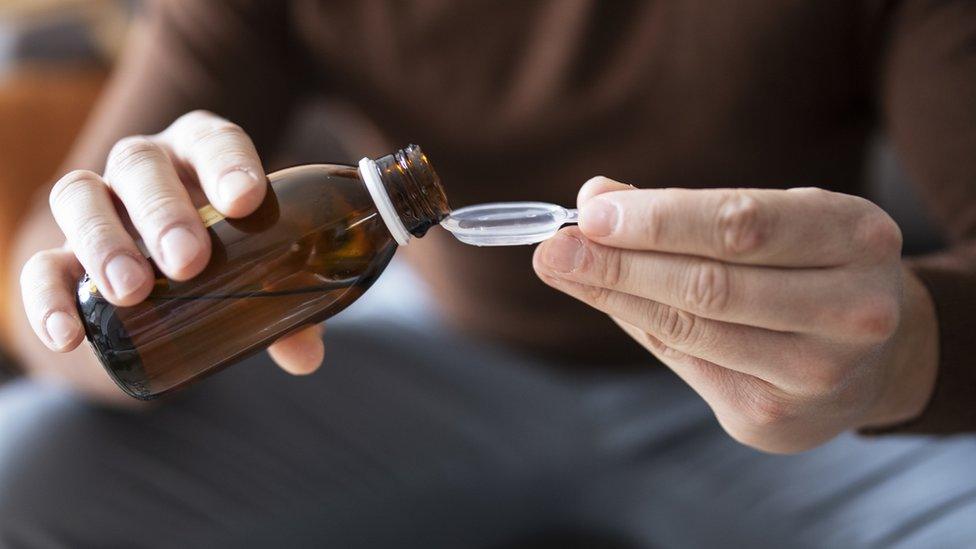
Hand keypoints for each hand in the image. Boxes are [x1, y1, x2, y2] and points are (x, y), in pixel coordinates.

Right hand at [21, 111, 324, 392]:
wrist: (170, 279)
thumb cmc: (230, 257)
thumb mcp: (264, 272)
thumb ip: (290, 306)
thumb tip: (306, 354)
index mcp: (202, 154)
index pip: (214, 140)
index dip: (228, 164)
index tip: (247, 200)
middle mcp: (145, 167)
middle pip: (142, 164)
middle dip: (163, 211)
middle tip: (189, 261)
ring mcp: (98, 205)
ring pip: (79, 194)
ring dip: (103, 242)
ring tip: (133, 293)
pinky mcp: (61, 252)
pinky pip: (41, 264)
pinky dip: (48, 297)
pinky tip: (70, 334)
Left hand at [534, 177, 938, 452]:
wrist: (875, 354)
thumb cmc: (809, 266)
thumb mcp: (773, 220)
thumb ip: (687, 212)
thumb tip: (593, 197)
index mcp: (857, 238)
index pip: (741, 226)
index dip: (659, 220)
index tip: (590, 212)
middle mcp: (852, 311)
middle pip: (710, 285)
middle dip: (619, 263)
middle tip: (553, 247)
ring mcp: (818, 375)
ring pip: (691, 329)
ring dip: (615, 295)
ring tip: (561, 267)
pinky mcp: (778, 419)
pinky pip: (688, 364)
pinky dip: (641, 327)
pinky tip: (608, 300)